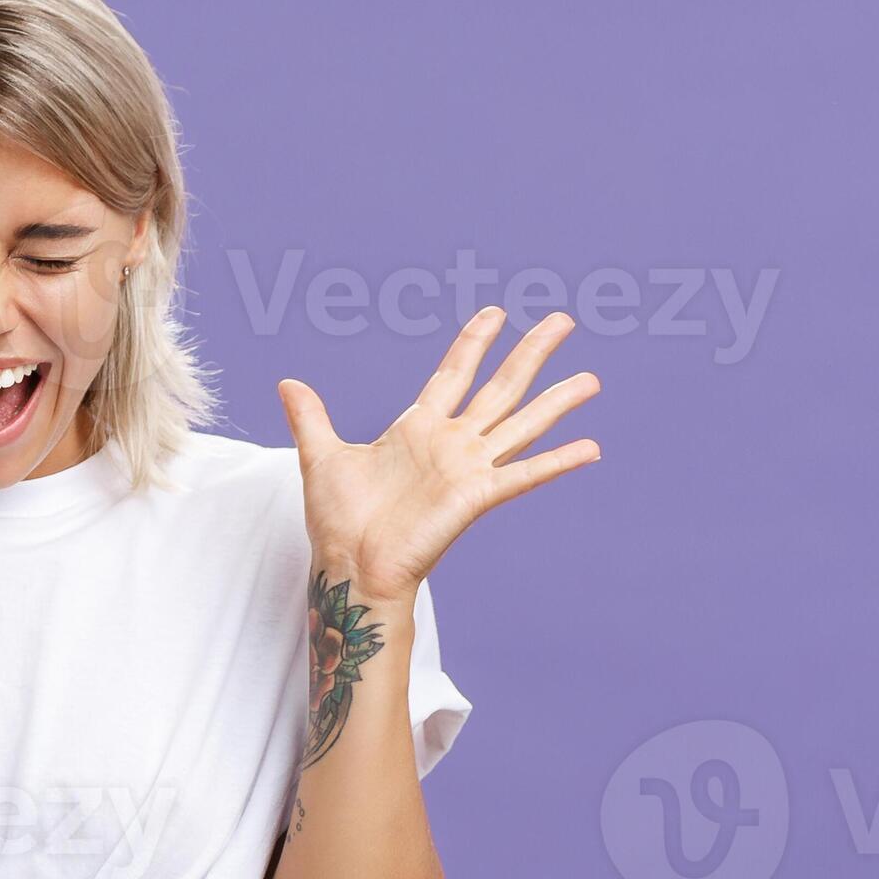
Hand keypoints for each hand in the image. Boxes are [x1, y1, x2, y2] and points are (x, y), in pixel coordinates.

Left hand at [280, 307, 602, 602]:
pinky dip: (557, 462)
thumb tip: (287, 383)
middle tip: (563, 321)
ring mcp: (468, 468)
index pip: (455, 373)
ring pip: (522, 423)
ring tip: (591, 379)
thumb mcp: (321, 455)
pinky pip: (524, 474)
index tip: (497, 313)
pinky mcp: (476, 496)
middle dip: (531, 353)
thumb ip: (311, 417)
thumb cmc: (338, 520)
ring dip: (557, 402)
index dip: (475, 342)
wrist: (350, 566)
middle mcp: (451, 443)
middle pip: (501, 386)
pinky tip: (590, 447)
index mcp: (418, 428)